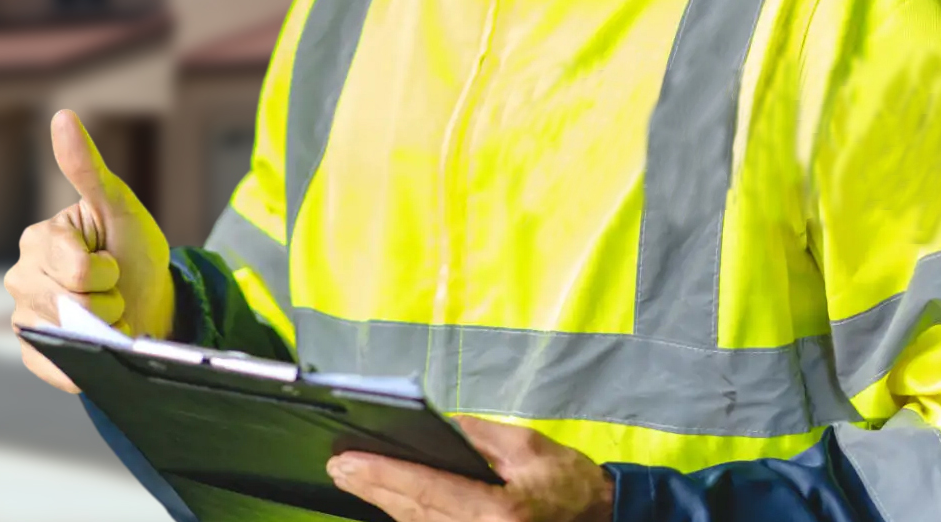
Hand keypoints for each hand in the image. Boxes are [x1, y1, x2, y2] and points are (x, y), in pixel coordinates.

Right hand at [4, 109, 174, 391]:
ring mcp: (24, 317)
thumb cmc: (133, 249)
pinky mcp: (34, 353)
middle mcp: (20, 278)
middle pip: (70, 304)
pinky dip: (82, 363)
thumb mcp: (118, 206)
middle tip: (111, 290)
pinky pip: (55, 366)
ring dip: (101, 330)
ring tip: (106, 315)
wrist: (152, 301)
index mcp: (37, 240)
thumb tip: (62, 115)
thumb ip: (87, 168)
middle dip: (105, 301)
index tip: (112, 261)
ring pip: (67, 336)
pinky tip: (95, 344)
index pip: (76, 269)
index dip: (107, 271)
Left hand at [329, 417, 613, 521]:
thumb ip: (475, 435)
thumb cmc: (567, 481)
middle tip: (338, 467)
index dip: (383, 474)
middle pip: (414, 513)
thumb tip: (433, 427)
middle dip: (372, 488)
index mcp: (498, 511)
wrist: (603, 517)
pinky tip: (388, 500)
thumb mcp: (526, 445)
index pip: (427, 489)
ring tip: (354, 478)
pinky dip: (410, 517)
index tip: (347, 460)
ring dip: (384, 504)